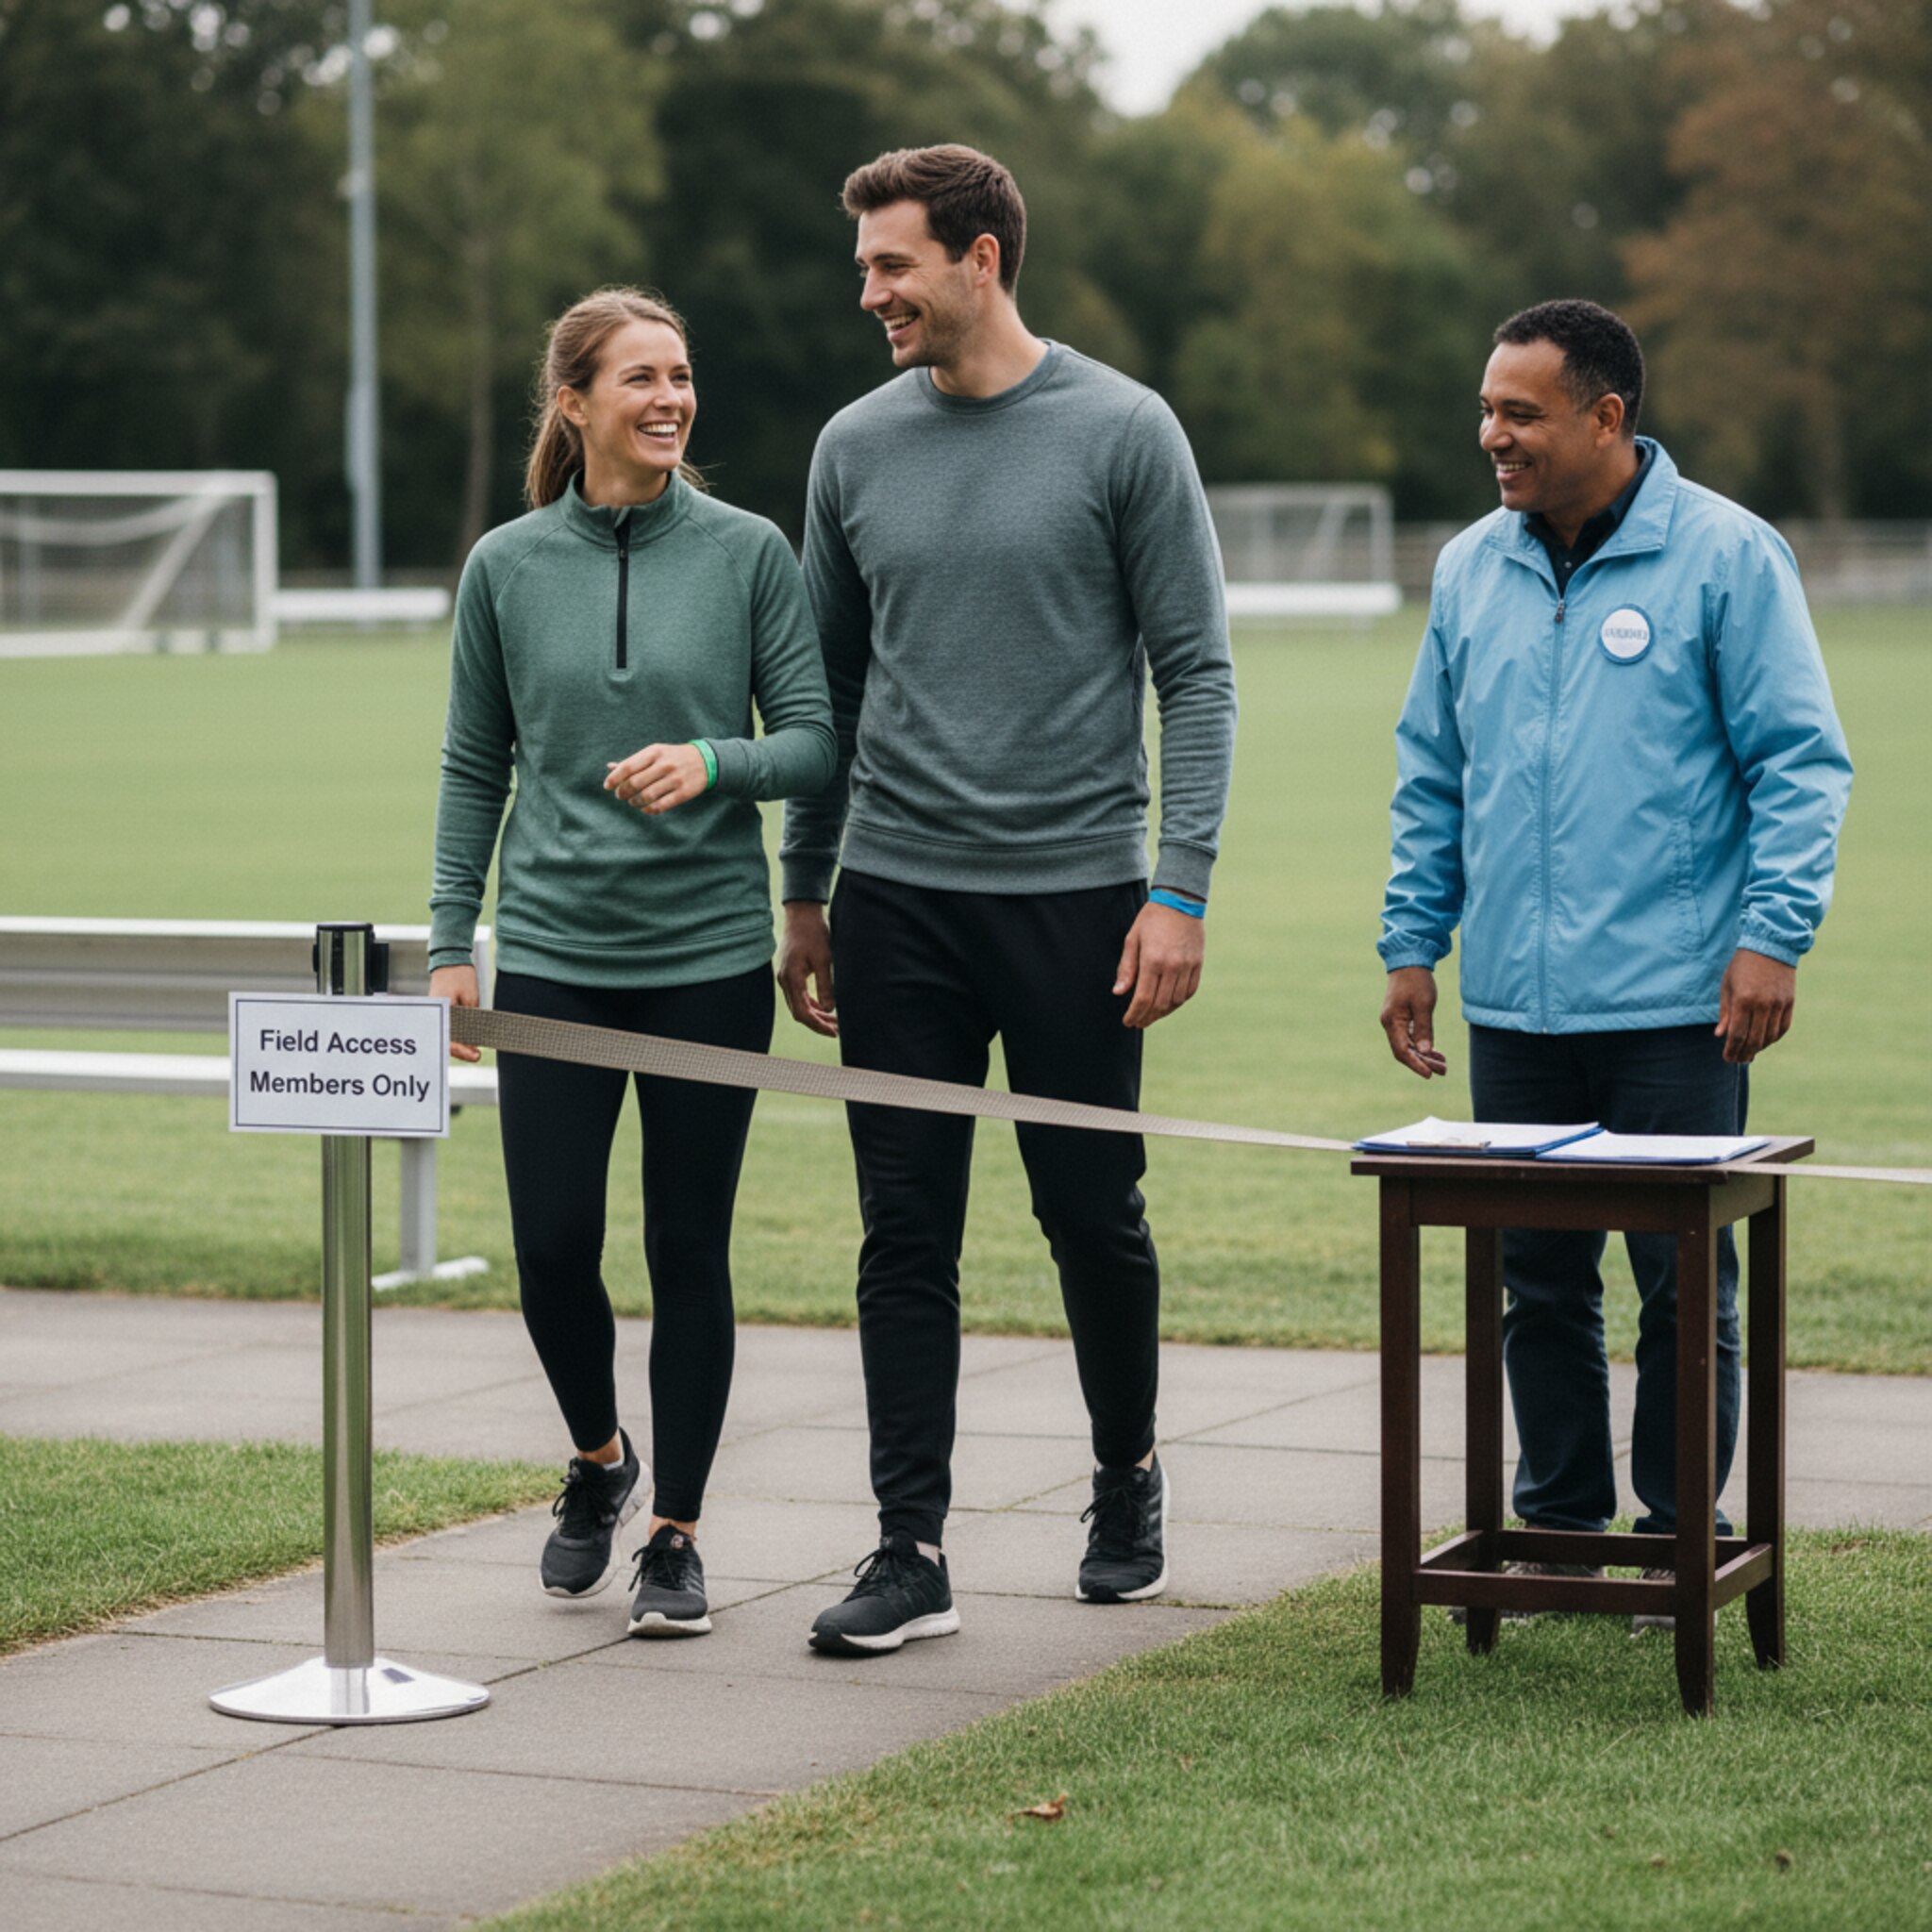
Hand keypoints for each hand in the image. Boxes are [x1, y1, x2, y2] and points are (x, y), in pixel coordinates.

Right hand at [429, 963, 480, 1062]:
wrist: (451, 961)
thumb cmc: (460, 976)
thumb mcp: (471, 998)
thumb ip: (471, 1018)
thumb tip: (475, 1039)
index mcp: (441, 1011)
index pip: (447, 1038)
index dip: (461, 1050)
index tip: (475, 1055)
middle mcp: (435, 1015)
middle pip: (445, 1041)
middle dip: (461, 1051)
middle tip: (476, 1055)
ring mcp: (436, 1015)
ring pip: (446, 1037)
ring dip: (459, 1045)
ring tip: (474, 1052)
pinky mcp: (440, 1013)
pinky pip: (447, 1029)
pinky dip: (457, 1037)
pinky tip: (469, 1042)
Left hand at [605, 743, 709, 814]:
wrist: (705, 761)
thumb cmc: (672, 757)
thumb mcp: (654, 753)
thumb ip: (633, 761)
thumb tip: (610, 768)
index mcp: (654, 752)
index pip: (628, 767)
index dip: (614, 779)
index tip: (607, 786)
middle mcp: (664, 764)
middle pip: (635, 783)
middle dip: (622, 792)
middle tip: (620, 796)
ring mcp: (675, 779)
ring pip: (646, 796)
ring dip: (634, 802)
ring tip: (633, 802)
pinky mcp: (683, 793)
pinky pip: (660, 806)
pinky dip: (648, 809)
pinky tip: (645, 807)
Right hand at [777, 901, 836, 1036]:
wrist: (802, 914)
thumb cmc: (814, 933)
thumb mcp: (824, 959)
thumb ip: (826, 985)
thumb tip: (830, 1009)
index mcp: (792, 979)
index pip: (802, 1013)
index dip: (818, 1025)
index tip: (834, 1032)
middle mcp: (785, 980)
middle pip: (799, 1012)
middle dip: (818, 1023)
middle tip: (837, 1030)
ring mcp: (785, 977)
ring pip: (799, 1004)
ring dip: (815, 1014)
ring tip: (834, 1021)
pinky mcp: (789, 972)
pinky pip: (799, 995)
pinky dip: (811, 1003)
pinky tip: (825, 1006)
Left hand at [1113, 900, 1203, 1029]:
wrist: (1180, 900)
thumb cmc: (1151, 919)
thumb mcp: (1132, 939)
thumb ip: (1126, 968)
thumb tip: (1118, 992)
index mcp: (1152, 960)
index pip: (1142, 998)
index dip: (1134, 1014)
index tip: (1128, 1022)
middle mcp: (1172, 966)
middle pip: (1159, 1004)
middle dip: (1147, 1017)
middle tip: (1138, 1023)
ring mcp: (1187, 966)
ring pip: (1175, 1001)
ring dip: (1162, 1013)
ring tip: (1151, 1016)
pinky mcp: (1197, 964)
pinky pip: (1189, 991)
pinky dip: (1178, 1002)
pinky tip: (1168, 1004)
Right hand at [1381, 966, 1446, 1077]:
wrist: (1408, 961)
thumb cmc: (1416, 981)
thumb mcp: (1423, 1004)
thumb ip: (1424, 1029)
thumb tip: (1425, 1051)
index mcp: (1392, 1021)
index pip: (1402, 1051)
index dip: (1416, 1064)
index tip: (1431, 1075)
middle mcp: (1390, 1024)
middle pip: (1405, 1051)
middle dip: (1424, 1062)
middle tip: (1443, 1070)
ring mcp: (1395, 1021)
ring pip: (1409, 1045)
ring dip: (1425, 1056)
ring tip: (1443, 1065)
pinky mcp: (1401, 1017)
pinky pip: (1410, 1037)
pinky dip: (1422, 1045)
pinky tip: (1436, 1052)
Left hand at [1715, 948, 1795, 1063]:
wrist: (1770, 946)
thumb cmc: (1742, 966)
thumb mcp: (1727, 986)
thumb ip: (1725, 1012)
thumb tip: (1720, 1036)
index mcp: (1743, 1000)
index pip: (1737, 1035)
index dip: (1731, 1050)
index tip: (1727, 1058)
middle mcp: (1762, 1005)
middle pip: (1754, 1039)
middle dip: (1744, 1053)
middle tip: (1737, 1060)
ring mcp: (1778, 1004)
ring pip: (1770, 1036)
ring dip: (1759, 1048)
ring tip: (1750, 1054)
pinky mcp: (1790, 1002)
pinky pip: (1783, 1027)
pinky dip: (1774, 1038)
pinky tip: (1765, 1042)